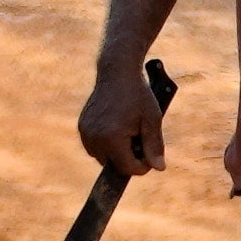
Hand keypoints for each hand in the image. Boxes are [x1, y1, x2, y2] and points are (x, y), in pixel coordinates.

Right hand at [77, 54, 168, 178]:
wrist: (117, 71)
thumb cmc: (138, 94)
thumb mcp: (152, 120)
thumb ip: (154, 146)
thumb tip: (159, 168)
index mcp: (112, 138)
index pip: (128, 168)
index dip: (142, 166)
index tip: (149, 153)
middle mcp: (95, 138)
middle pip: (114, 166)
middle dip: (128, 158)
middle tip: (138, 137)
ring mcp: (86, 132)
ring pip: (103, 158)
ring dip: (116, 152)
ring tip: (127, 131)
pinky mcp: (82, 126)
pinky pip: (94, 147)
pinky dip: (105, 144)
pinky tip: (116, 127)